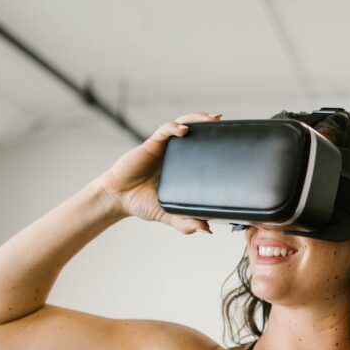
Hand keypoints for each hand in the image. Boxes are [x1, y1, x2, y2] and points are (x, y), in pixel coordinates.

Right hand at [96, 112, 222, 233]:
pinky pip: (164, 131)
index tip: (232, 138)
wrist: (118, 198)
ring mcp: (163, 147)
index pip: (202, 147)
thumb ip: (186, 222)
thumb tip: (207, 230)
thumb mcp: (168, 214)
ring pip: (182, 124)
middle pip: (195, 130)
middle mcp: (174, 153)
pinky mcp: (151, 145)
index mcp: (182, 165)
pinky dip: (174, 128)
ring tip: (211, 119)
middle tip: (223, 121)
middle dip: (209, 123)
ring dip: (197, 119)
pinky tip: (183, 130)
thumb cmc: (141, 203)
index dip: (215, 140)